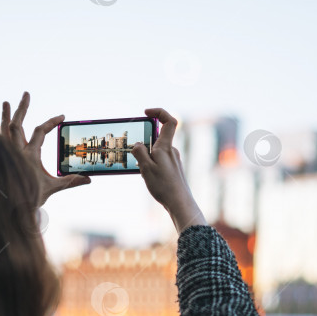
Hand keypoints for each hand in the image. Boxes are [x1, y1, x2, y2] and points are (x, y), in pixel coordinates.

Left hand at [0, 92, 89, 206]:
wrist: (9, 207)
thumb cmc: (30, 197)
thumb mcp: (51, 188)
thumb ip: (69, 182)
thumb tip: (88, 179)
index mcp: (29, 155)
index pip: (40, 131)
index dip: (51, 122)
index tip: (62, 117)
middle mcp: (16, 151)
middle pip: (17, 124)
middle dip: (22, 107)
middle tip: (25, 94)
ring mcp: (6, 154)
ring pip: (4, 130)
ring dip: (5, 115)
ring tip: (5, 102)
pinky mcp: (0, 159)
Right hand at [131, 108, 205, 232]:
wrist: (179, 203)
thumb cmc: (164, 186)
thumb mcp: (146, 168)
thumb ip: (140, 153)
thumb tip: (138, 144)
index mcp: (165, 147)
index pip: (169, 121)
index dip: (158, 112)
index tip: (146, 112)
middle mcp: (171, 151)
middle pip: (158, 138)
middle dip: (144, 143)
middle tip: (137, 157)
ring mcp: (173, 160)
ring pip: (157, 151)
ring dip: (147, 157)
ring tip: (142, 171)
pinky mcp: (173, 169)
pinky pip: (159, 161)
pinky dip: (151, 165)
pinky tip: (148, 178)